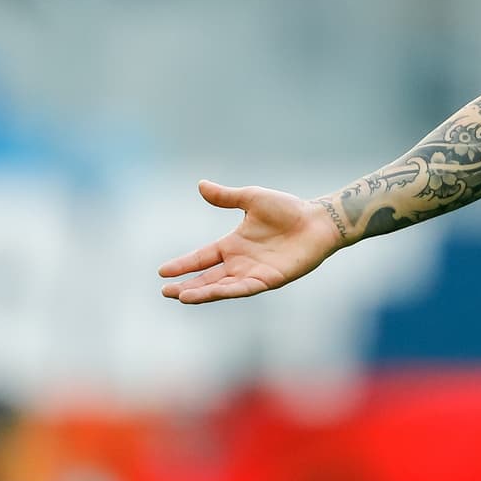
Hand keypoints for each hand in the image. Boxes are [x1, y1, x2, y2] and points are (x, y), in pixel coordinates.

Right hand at [158, 180, 342, 303]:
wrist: (318, 220)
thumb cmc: (288, 208)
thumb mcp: (252, 199)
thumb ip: (226, 196)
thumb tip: (201, 184)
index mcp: (233, 244)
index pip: (202, 257)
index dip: (183, 265)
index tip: (161, 272)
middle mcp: (240, 261)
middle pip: (208, 277)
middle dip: (187, 285)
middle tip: (165, 292)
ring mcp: (254, 272)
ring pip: (222, 287)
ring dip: (202, 292)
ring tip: (180, 296)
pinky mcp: (269, 279)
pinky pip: (244, 288)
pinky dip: (226, 291)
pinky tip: (211, 294)